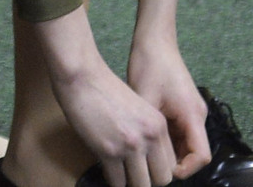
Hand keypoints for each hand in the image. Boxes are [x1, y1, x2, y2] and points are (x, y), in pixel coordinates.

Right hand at [40, 32, 176, 186]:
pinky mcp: (108, 151)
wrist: (81, 76)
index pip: (170, 164)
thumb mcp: (137, 107)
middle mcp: (149, 137)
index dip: (157, 170)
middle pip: (161, 180)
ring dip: (130, 183)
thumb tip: (145, 156)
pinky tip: (107, 170)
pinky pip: (117, 182)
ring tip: (121, 175)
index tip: (145, 169)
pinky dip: (113, 181)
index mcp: (158, 125)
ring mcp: (130, 145)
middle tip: (133, 175)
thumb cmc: (103, 88)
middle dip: (147, 180)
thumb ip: (146, 131)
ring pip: (141, 184)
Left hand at [125, 30, 210, 178]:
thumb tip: (140, 154)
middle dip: (174, 163)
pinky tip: (146, 140)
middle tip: (149, 166)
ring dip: (168, 152)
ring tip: (145, 155)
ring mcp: (190, 111)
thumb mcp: (145, 98)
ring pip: (185, 144)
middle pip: (194, 152)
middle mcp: (197, 115)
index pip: (201, 156)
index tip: (163, 172)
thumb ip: (148, 128)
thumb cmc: (150, 64)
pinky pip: (178, 132)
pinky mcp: (182, 108)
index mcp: (193, 115)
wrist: (154, 40)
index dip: (186, 170)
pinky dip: (166, 141)